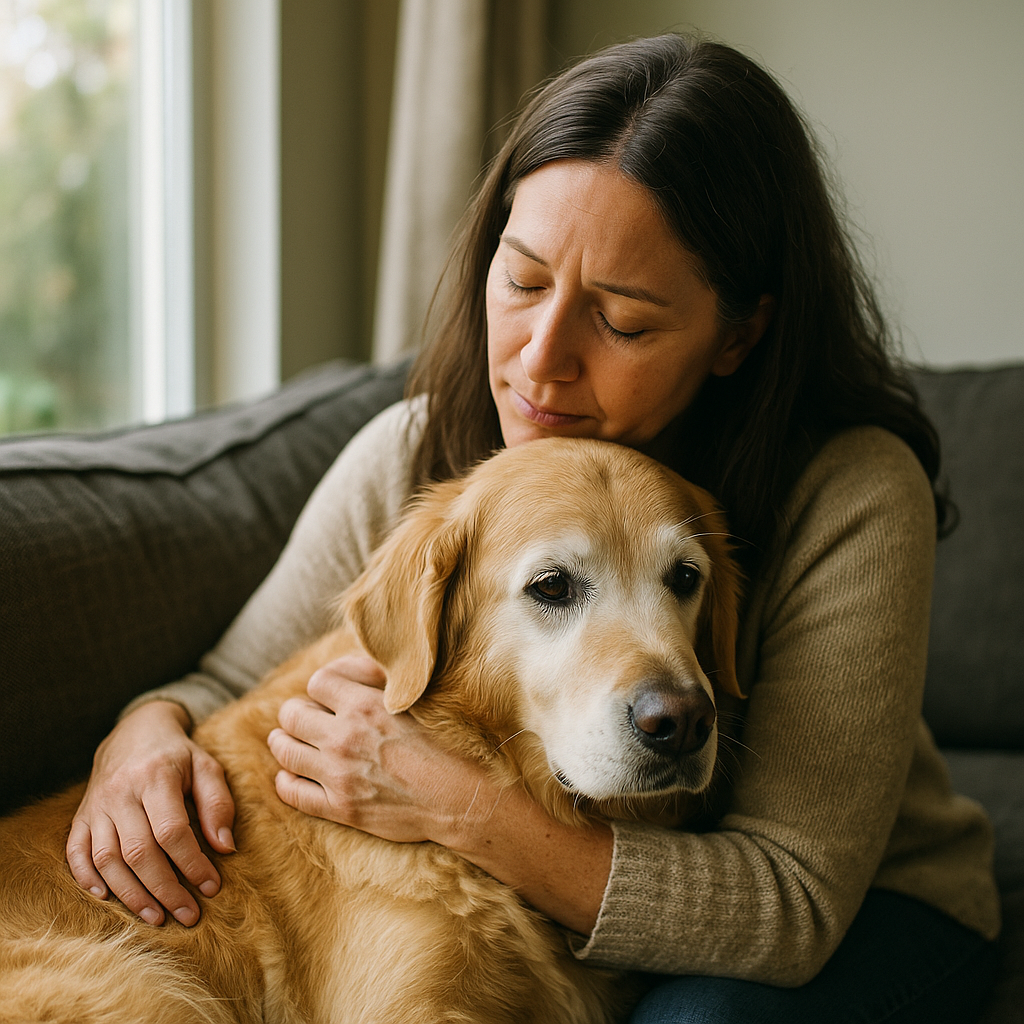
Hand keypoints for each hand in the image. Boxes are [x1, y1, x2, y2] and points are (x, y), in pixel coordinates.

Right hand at [66, 700, 235, 926]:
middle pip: (138, 851)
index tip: (211, 887)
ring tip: (156, 916)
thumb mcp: (207, 767)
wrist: (135, 731)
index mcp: (156, 777)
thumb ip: (218, 804)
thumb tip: (224, 848)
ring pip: (106, 858)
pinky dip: (87, 878)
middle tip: (188, 915)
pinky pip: (76, 852)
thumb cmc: (178, 755)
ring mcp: (96, 805)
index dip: (192, 863)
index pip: (172, 831)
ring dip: (130, 894)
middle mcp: (121, 792)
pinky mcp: (81, 815)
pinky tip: (108, 898)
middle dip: (164, 889)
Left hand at [269, 655, 493, 844]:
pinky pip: (293, 793)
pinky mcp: (341, 808)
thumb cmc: (447, 743)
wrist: (462, 797)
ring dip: (282, 743)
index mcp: (364, 705)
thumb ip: (383, 681)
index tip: (327, 696)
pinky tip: (289, 776)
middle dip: (295, 713)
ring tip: (284, 740)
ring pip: (286, 751)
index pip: (317, 682)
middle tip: (302, 717)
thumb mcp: (418, 698)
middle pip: (292, 715)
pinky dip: (285, 782)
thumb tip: (358, 667)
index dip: (321, 687)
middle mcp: (344, 737)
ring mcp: (338, 774)